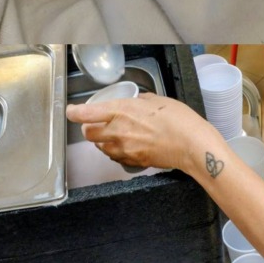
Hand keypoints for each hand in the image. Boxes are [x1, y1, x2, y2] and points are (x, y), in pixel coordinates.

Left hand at [65, 94, 210, 170]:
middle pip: (88, 134)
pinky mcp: (131, 161)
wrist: (191, 145)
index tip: (71, 111)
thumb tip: (137, 103)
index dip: (74, 112)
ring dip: (103, 141)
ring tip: (117, 135)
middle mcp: (118, 131)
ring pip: (100, 147)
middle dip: (90, 128)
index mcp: (122, 111)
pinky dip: (117, 151)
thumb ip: (142, 102)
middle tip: (97, 124)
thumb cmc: (180, 120)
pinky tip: (130, 145)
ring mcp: (123, 148)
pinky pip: (115, 156)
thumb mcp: (160, 101)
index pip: (87, 113)